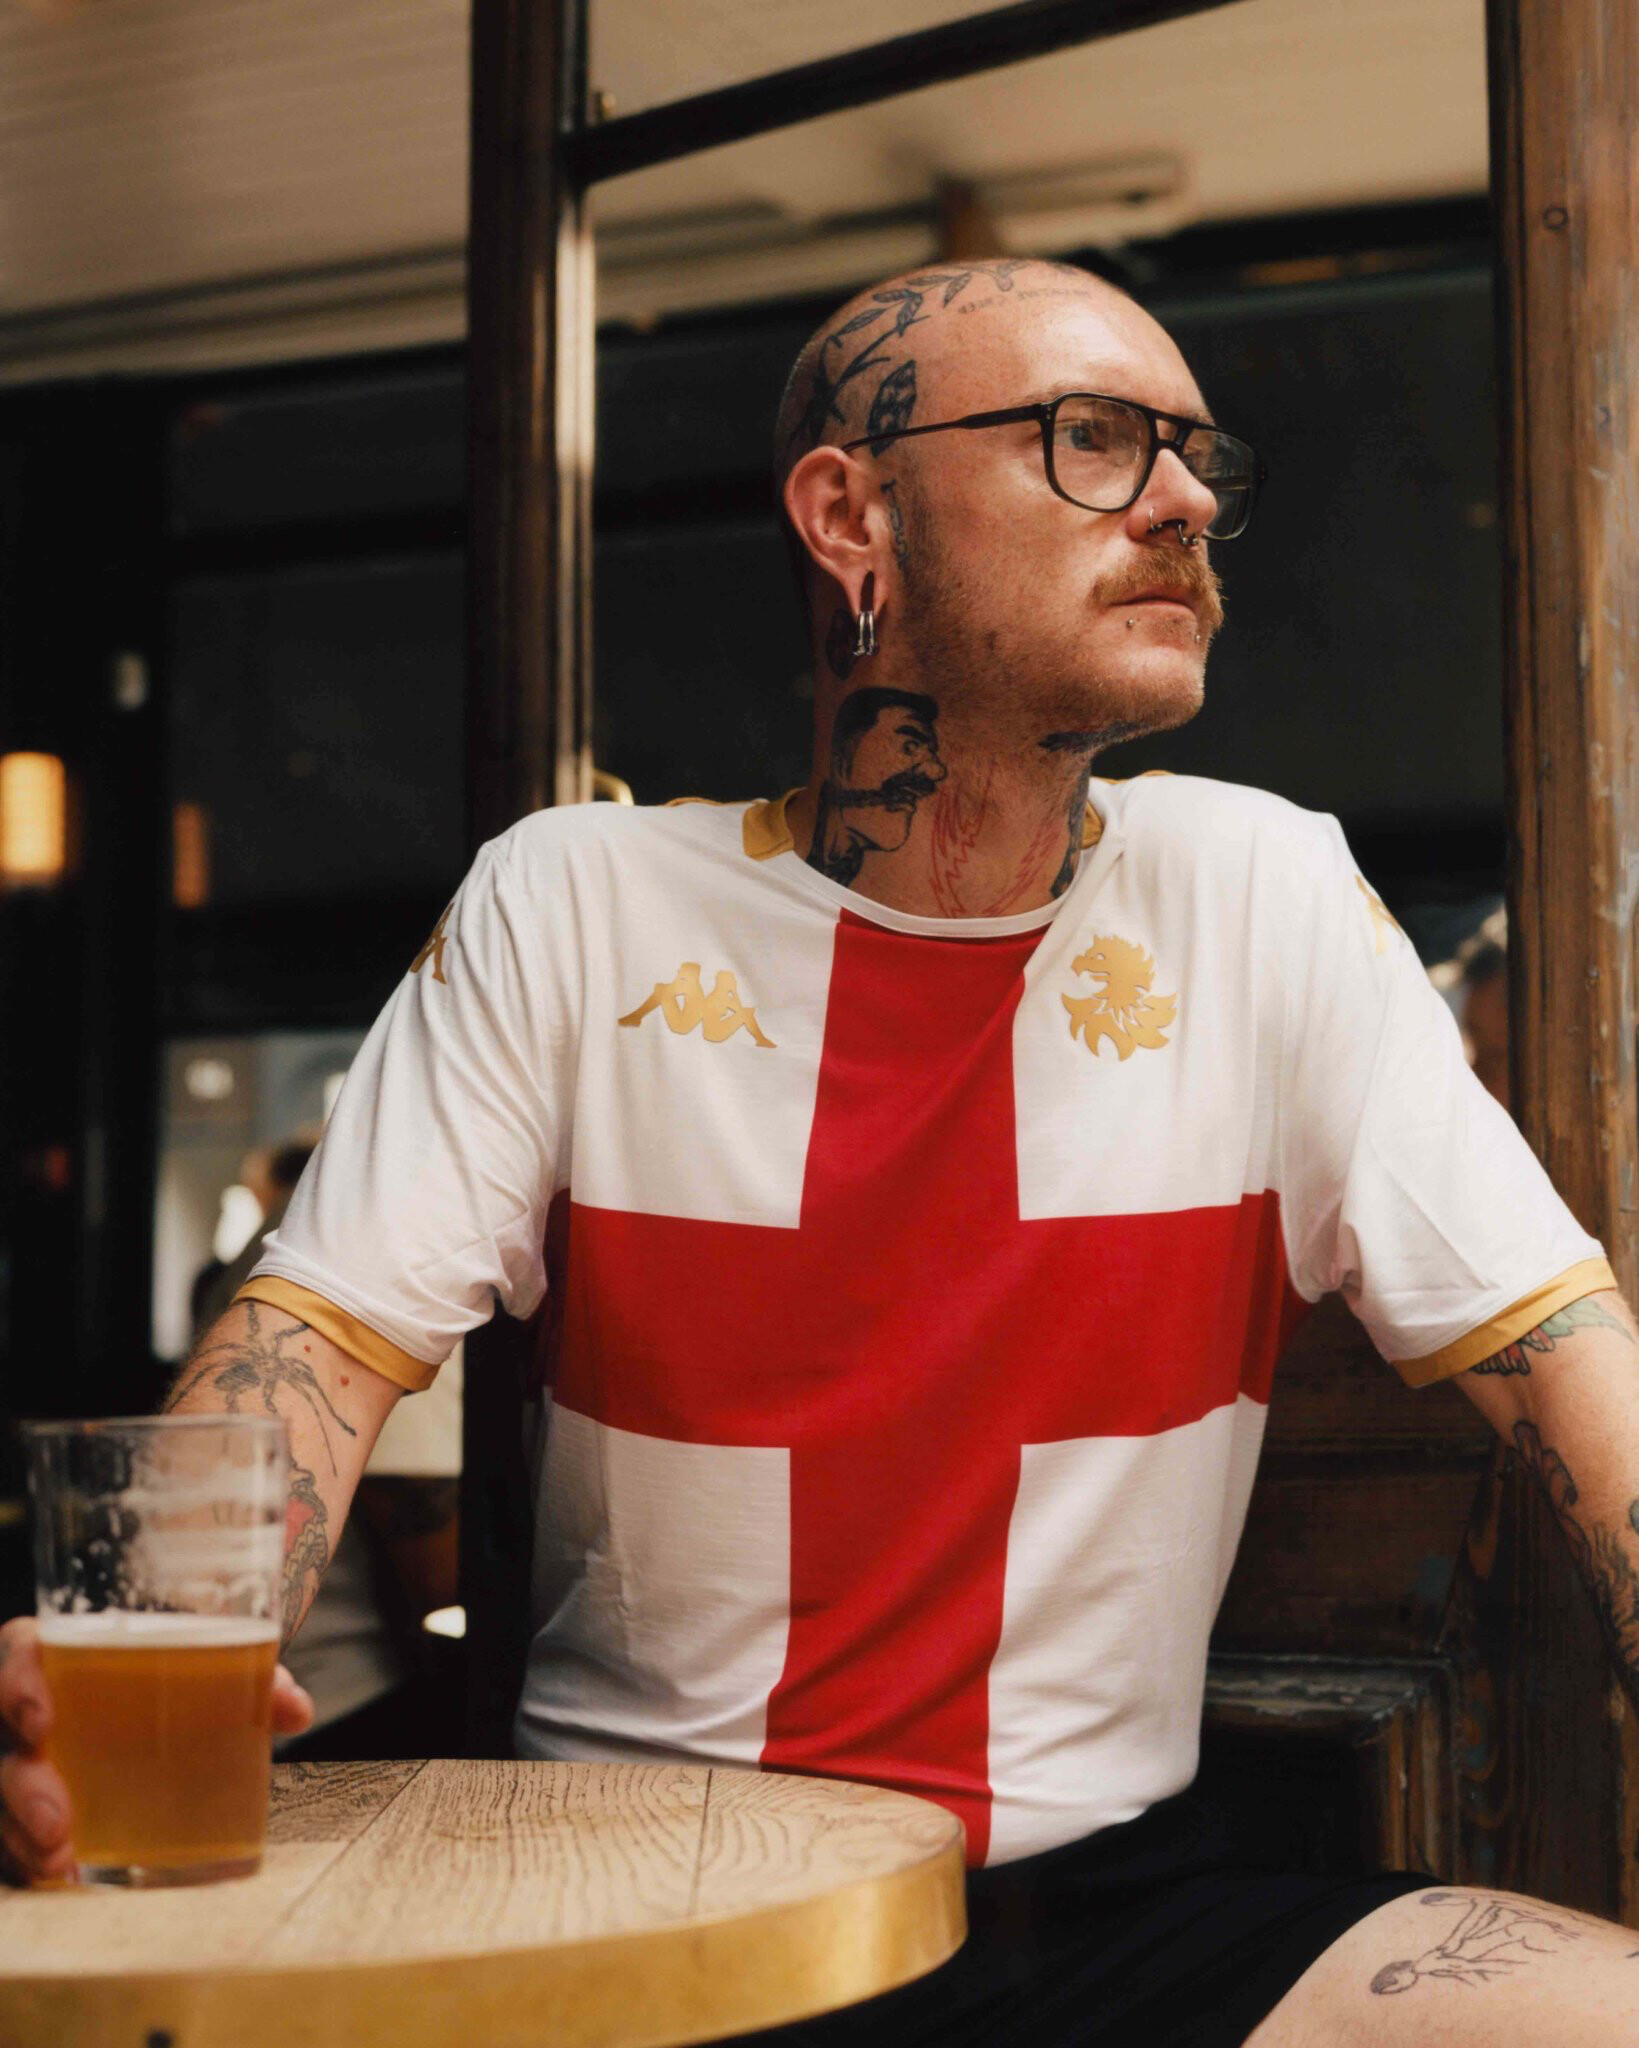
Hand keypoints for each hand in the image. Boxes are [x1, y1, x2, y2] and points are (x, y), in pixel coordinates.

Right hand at [0, 1615, 316, 1885]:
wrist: (168, 1698)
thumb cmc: (175, 1676)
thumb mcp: (213, 1666)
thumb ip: (256, 1679)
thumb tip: (295, 1710)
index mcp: (63, 1653)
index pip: (19, 1654)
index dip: (18, 1684)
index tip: (43, 1720)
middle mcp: (32, 1708)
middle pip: (4, 1743)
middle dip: (21, 1787)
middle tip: (58, 1825)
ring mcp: (25, 1761)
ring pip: (1, 1797)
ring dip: (20, 1836)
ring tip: (60, 1866)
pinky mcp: (31, 1807)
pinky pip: (13, 1835)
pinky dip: (29, 1862)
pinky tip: (61, 1885)